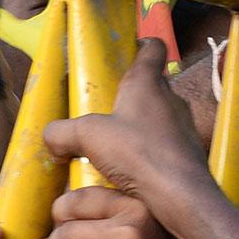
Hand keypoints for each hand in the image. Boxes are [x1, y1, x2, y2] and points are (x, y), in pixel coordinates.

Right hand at [43, 39, 218, 227]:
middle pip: (152, 84)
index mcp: (146, 83)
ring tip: (116, 144)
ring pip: (159, 114)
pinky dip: (149, 149)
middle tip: (106, 109)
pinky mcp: (188, 151)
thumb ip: (61, 132)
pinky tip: (132, 168)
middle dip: (130, 93)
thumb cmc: (137, 154)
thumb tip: (50, 136)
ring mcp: (183, 125)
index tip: (131, 49)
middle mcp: (170, 98)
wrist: (179, 194)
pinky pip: (166, 142)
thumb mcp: (87, 137)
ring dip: (139, 124)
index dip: (142, 44)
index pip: (152, 48)